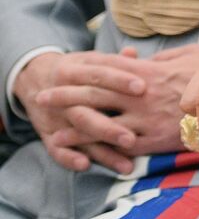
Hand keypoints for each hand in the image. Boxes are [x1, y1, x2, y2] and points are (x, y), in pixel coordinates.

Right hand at [13, 51, 146, 173]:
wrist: (36, 78)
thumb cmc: (79, 70)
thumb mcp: (92, 60)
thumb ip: (115, 61)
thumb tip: (134, 53)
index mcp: (75, 71)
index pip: (98, 74)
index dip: (119, 80)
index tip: (143, 87)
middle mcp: (63, 96)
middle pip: (86, 111)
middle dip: (109, 127)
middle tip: (133, 138)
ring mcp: (55, 118)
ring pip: (77, 135)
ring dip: (101, 150)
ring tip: (126, 165)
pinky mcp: (48, 136)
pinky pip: (56, 151)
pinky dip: (69, 158)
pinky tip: (86, 165)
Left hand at [35, 46, 198, 157]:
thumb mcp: (189, 56)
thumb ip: (162, 58)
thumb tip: (141, 58)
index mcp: (149, 72)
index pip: (107, 68)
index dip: (82, 70)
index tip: (62, 70)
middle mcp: (142, 94)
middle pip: (96, 94)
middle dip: (66, 96)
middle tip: (43, 97)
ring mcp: (146, 117)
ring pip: (102, 121)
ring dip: (74, 127)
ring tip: (53, 131)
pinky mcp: (153, 138)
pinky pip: (121, 144)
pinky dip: (101, 149)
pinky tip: (86, 153)